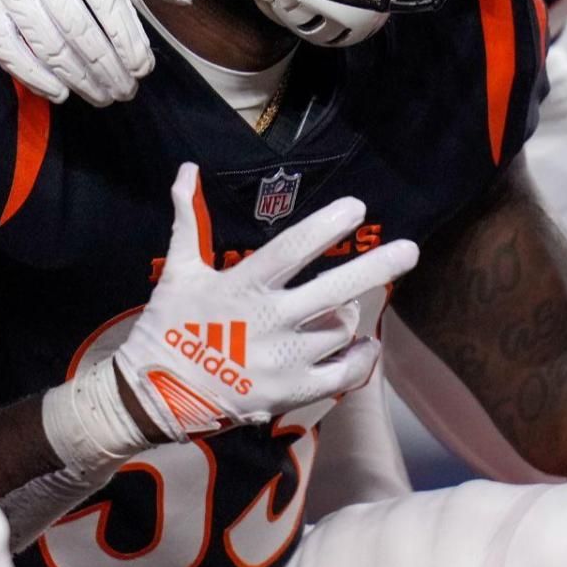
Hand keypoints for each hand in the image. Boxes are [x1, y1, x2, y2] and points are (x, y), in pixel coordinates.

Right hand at [0, 0, 191, 106]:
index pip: (107, 4)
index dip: (127, 42)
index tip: (143, 67)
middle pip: (79, 30)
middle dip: (106, 67)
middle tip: (125, 90)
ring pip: (46, 44)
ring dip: (77, 78)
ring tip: (101, 95)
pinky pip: (7, 49)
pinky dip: (33, 76)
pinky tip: (60, 92)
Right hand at [112, 164, 419, 440]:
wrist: (156, 396)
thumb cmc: (168, 327)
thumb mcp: (177, 271)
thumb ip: (188, 221)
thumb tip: (186, 170)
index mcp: (242, 287)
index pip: (293, 249)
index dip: (327, 226)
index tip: (357, 207)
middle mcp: (269, 323)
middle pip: (334, 291)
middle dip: (376, 268)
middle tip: (411, 250)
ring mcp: (283, 361)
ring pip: (340, 330)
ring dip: (349, 314)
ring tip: (345, 304)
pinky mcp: (291, 393)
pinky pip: (342, 373)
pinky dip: (360, 357)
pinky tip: (365, 344)